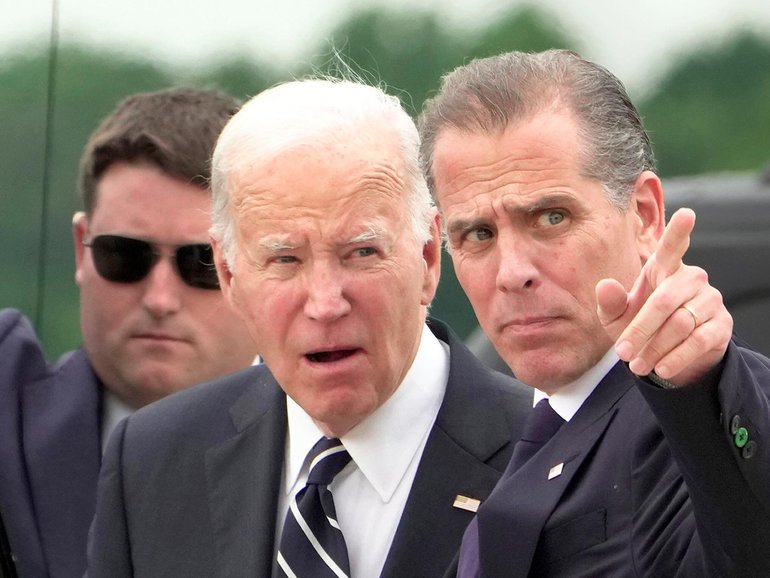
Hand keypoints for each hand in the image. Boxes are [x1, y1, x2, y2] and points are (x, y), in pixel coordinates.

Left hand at [596, 208, 732, 385]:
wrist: (667, 354)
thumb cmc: (639, 325)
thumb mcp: (616, 317)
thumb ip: (609, 303)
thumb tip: (605, 285)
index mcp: (663, 269)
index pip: (672, 247)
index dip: (679, 231)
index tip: (687, 213)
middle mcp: (690, 278)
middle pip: (663, 302)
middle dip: (639, 331)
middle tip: (622, 353)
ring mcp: (709, 300)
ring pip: (680, 324)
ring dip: (654, 349)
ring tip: (637, 365)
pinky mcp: (721, 324)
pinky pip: (698, 341)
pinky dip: (675, 357)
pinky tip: (661, 368)